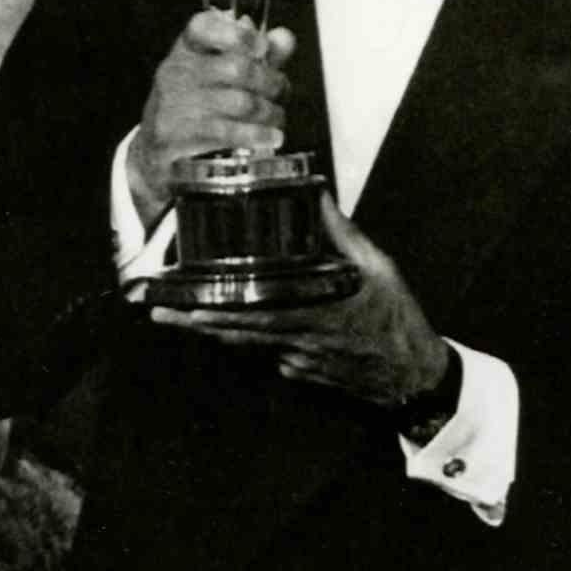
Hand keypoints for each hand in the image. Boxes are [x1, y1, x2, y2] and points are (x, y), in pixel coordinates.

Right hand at [126, 12, 295, 230]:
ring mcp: (172, 105)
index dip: (237, 35)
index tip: (262, 46)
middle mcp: (175, 71)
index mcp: (187, 49)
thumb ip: (257, 56)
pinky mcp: (174, 137)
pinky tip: (272, 137)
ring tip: (278, 119)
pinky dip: (257, 135)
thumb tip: (283, 38)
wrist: (155, 152)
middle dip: (270, 82)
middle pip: (236, 68)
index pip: (203, 27)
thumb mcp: (222, 76)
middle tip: (281, 93)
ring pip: (238, 103)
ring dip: (269, 112)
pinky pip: (226, 133)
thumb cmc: (197, 107)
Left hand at [149, 194, 449, 409]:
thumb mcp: (378, 268)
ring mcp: (296, 361)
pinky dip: (245, 340)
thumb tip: (317, 194)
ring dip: (210, 331)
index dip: (219, 312)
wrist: (412, 377)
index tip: (187, 303)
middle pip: (238, 332)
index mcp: (316, 313)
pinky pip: (265, 353)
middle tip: (159, 311)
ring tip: (175, 318)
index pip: (257, 314)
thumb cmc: (396, 319)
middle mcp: (299, 341)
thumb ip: (343, 233)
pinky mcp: (300, 373)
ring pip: (246, 345)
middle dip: (196, 323)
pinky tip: (224, 329)